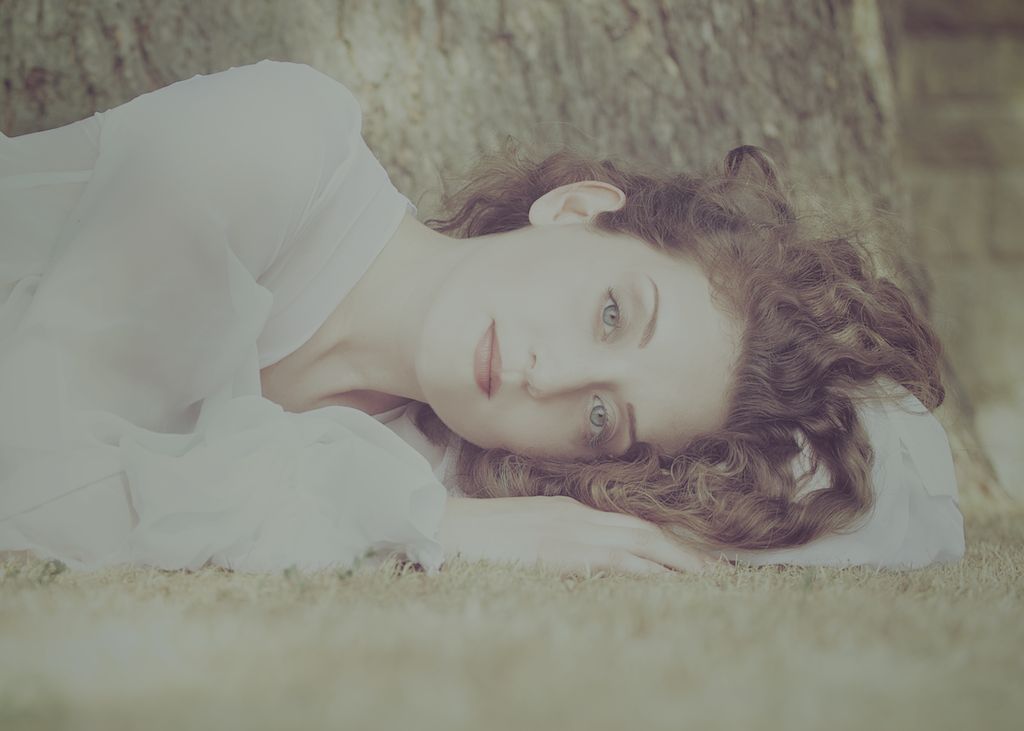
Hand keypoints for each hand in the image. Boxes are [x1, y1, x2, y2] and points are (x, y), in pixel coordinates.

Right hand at [438, 494, 712, 576]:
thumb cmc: (480, 534)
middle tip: (719, 572)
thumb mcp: (529, 528)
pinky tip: (666, 584)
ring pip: (639, 544)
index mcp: (571, 511)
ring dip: (678, 563)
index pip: (631, 524)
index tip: (694, 557)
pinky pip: (614, 562)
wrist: (444, 527)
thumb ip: (561, 536)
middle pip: (645, 531)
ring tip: (709, 580)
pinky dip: (645, 572)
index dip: (667, 541)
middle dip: (685, 553)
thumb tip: (590, 556)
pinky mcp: (560, 552)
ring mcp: (570, 533)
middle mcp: (578, 517)